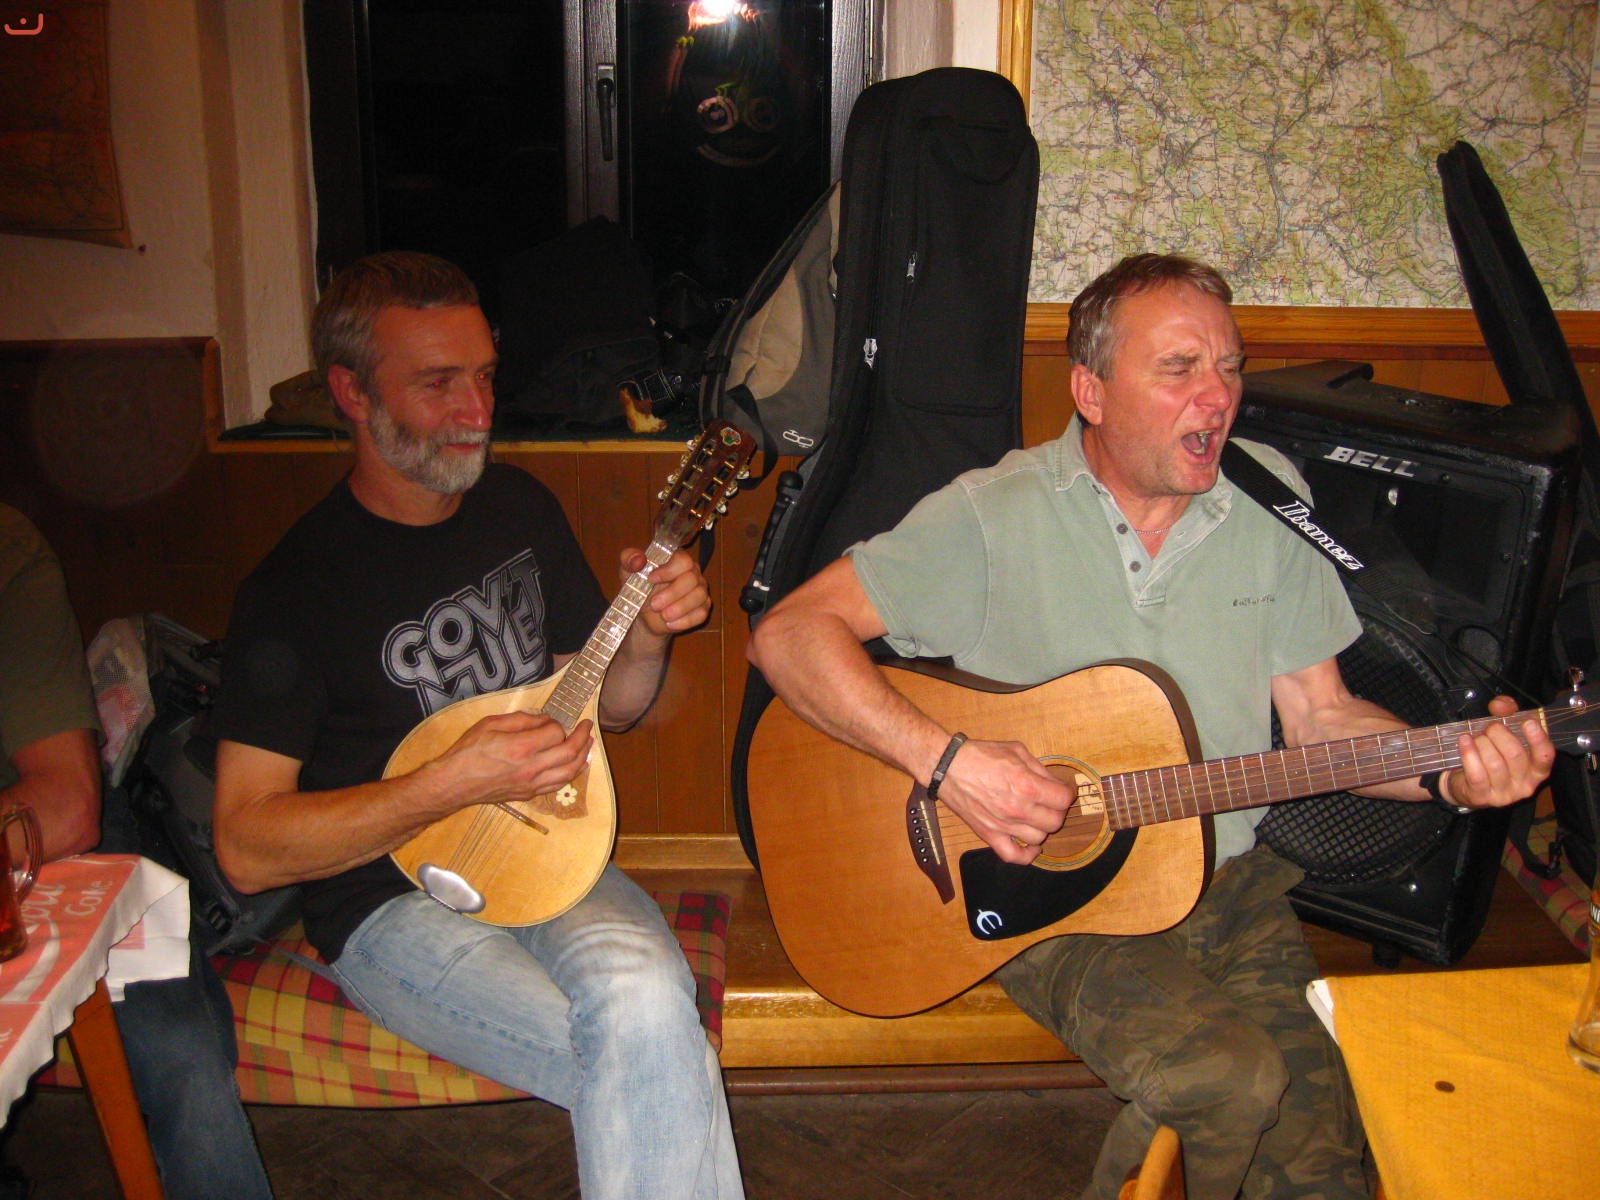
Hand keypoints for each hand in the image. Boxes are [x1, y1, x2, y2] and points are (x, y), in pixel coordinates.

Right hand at [433, 711, 593, 808]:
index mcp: (521, 747)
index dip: (557, 723)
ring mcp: (531, 785)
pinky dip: (571, 774)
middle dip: (583, 738)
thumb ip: (521, 720)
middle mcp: (531, 768)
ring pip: (569, 773)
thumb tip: (544, 720)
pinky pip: (557, 785)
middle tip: (587, 726)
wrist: (452, 784)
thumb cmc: (467, 752)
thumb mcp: (490, 724)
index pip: (556, 733)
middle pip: (570, 753)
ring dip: (583, 757)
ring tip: (589, 744)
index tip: (550, 720)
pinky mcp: (528, 795)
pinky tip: (575, 765)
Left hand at [624, 547, 710, 637]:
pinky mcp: (702, 609)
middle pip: (692, 579)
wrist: (644, 614)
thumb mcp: (628, 572)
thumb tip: (638, 560)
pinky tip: (670, 623)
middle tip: (654, 604)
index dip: (668, 571)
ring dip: (679, 608)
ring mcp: (699, 591)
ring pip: (699, 596)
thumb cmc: (639, 588)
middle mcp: (692, 573)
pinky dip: (685, 621)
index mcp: (677, 560)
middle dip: (672, 593)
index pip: (683, 560)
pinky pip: (700, 614)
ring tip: (663, 615)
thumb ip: (629, 559)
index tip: (651, 579)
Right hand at [933, 737, 1075, 864]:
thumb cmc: (980, 755)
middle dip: (1056, 810)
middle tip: (1048, 802)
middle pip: (1055, 821)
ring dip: (1041, 827)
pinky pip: (1014, 856)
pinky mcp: (989, 835)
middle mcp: (1019, 808)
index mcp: (1027, 785)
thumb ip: (1039, 768)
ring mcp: (1004, 825)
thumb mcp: (1016, 750)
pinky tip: (1031, 846)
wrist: (948, 767)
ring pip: (1039, 838)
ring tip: (1035, 817)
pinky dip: (1027, 855)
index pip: (1064, 799)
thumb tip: (1054, 783)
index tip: (1060, 790)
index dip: (1065, 793)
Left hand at [1440, 694, 1554, 809]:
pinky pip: (1476, 772)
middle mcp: (1525, 785)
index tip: (1528, 722)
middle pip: (1515, 754)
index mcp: (1537, 770)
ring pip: (1494, 762)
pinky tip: (1464, 741)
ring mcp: (1504, 794)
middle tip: (1489, 728)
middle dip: (1498, 734)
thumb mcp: (1503, 734)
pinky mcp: (1482, 797)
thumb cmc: (1490, 756)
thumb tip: (1501, 705)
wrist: (1465, 784)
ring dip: (1481, 743)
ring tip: (1476, 739)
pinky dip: (1469, 753)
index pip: (1545, 756)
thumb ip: (1507, 714)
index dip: (1538, 739)